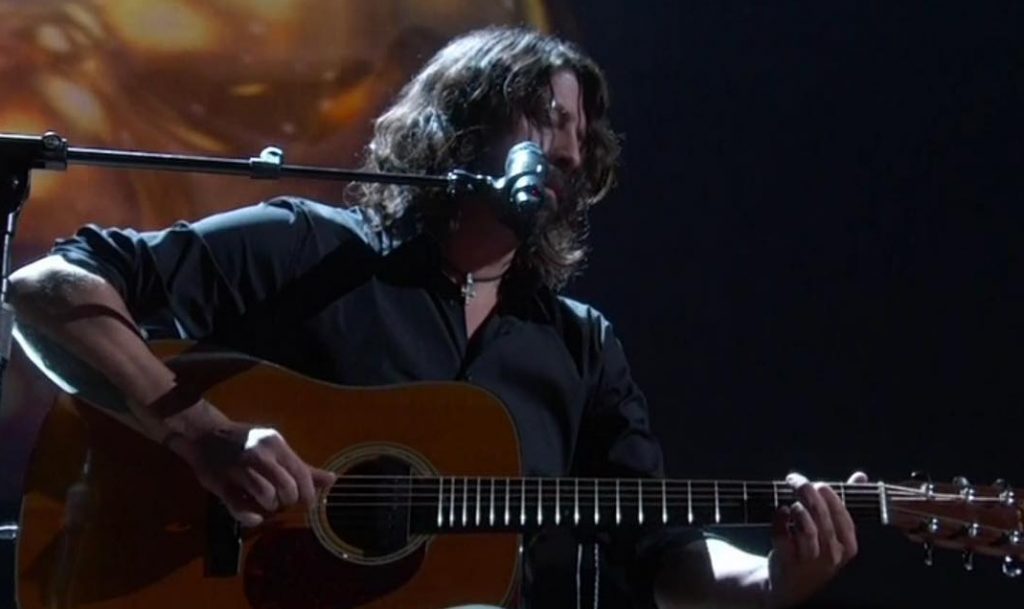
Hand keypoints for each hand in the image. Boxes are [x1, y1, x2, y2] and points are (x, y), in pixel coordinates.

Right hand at [166, 411, 335, 526]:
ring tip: (267, 504)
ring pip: (266, 496)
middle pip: (287, 488)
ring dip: (271, 507)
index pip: (301, 474)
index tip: (306, 502)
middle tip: (284, 502)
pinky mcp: (220, 484)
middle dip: (289, 501)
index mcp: (275, 444)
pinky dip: (250, 516)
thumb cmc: (246, 443)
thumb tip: (332, 480)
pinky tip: (254, 516)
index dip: (308, 493)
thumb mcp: (276, 448)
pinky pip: (239, 507)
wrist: (204, 435)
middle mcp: (259, 454)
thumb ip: (302, 467)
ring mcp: (238, 469)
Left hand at [767, 471, 868, 607]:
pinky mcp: (787, 562)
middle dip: (807, 492)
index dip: (831, 496)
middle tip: (795, 479)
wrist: (791, 584)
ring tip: (791, 501)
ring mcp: (809, 561)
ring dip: (797, 509)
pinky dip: (779, 519)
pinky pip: (783, 536)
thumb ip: (846, 502)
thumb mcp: (834, 531)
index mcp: (848, 547)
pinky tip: (780, 511)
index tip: (819, 483)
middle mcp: (831, 556)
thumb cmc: (816, 550)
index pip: (843, 517)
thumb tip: (861, 476)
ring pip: (806, 528)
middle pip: (821, 517)